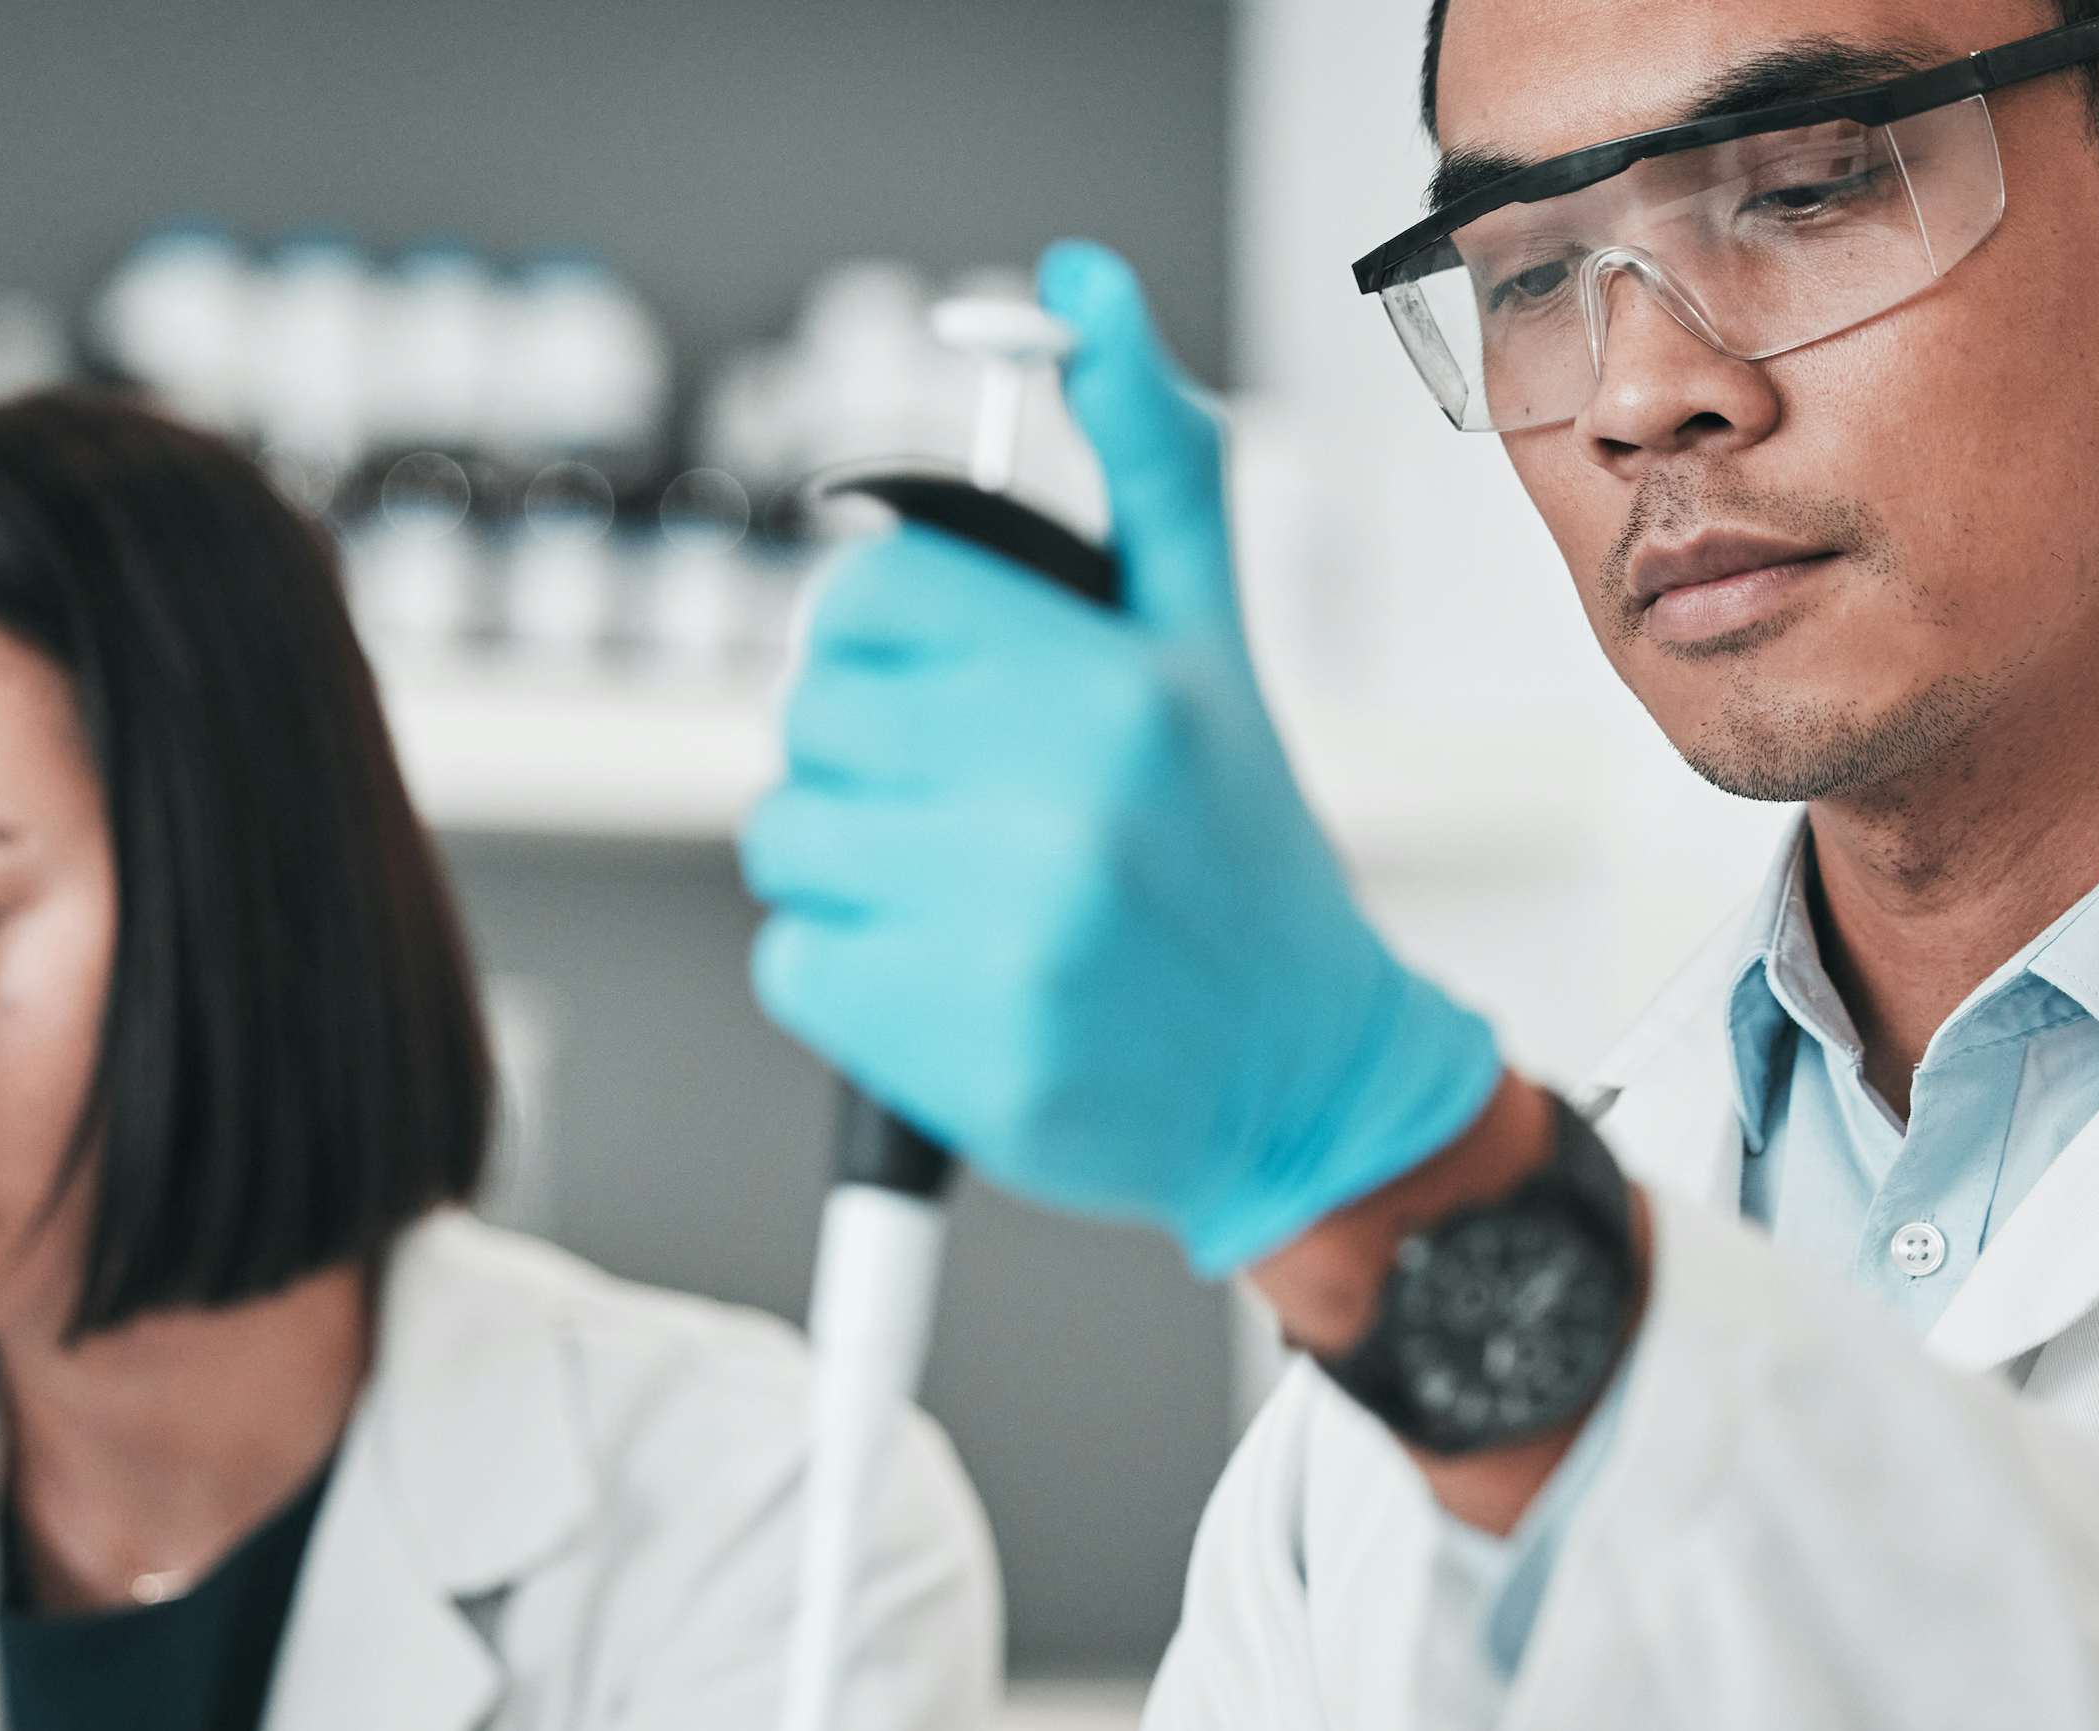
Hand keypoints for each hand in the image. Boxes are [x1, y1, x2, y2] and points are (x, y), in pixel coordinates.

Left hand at [741, 240, 1502, 1276]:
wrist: (1309, 1082)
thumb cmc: (1235, 847)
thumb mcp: (1204, 635)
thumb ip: (1144, 458)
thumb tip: (1075, 280)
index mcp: (1109, 683)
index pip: (868, 597)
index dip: (881, 646)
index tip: (945, 701)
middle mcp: (1061, 797)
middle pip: (812, 723)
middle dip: (874, 767)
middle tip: (978, 816)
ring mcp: (1007, 930)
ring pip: (789, 844)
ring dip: (856, 877)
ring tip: (977, 901)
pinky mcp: (956, 1049)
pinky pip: (793, 966)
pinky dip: (851, 983)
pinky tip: (959, 985)